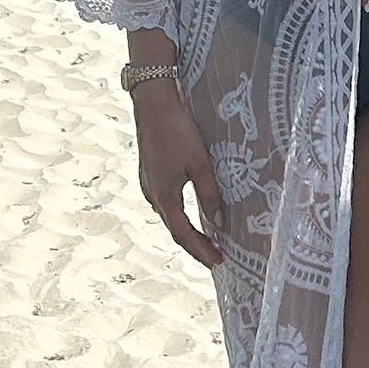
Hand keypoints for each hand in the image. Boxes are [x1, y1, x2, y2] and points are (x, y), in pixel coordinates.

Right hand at [131, 80, 225, 268]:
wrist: (152, 105)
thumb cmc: (177, 131)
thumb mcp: (200, 164)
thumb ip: (210, 194)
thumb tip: (219, 223)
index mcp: (164, 197)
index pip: (183, 234)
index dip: (201, 250)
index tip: (217, 262)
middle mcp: (152, 195)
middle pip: (175, 229)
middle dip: (195, 245)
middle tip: (215, 257)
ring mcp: (148, 185)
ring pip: (169, 216)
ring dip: (187, 231)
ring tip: (206, 240)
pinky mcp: (150, 175)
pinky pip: (166, 203)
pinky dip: (180, 215)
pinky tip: (191, 214)